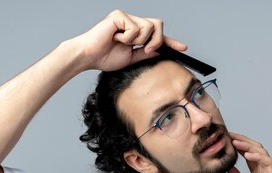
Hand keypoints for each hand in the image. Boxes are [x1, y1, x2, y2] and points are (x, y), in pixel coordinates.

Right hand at [69, 9, 187, 71]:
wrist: (89, 56)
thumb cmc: (105, 57)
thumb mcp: (131, 58)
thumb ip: (145, 53)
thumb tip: (160, 51)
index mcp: (135, 32)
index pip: (157, 34)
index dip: (170, 41)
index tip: (183, 48)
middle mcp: (132, 22)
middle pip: (157, 25)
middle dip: (156, 39)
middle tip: (145, 49)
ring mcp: (126, 17)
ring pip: (148, 27)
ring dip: (137, 41)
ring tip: (121, 43)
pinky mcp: (119, 15)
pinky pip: (135, 28)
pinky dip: (127, 38)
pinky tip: (115, 38)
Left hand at [227, 132, 271, 172]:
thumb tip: (229, 169)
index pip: (248, 156)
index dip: (239, 147)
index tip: (226, 142)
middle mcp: (265, 172)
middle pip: (254, 150)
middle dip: (242, 141)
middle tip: (229, 136)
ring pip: (261, 153)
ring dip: (248, 146)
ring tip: (236, 142)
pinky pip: (268, 163)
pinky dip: (258, 157)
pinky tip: (247, 154)